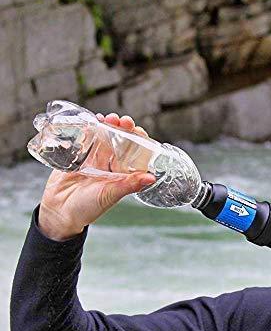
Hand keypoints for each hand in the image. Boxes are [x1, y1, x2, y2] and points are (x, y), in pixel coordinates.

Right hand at [39, 113, 155, 240]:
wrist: (58, 211)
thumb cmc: (87, 208)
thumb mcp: (110, 194)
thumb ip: (129, 185)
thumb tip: (152, 178)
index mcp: (121, 175)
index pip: (134, 154)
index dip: (138, 141)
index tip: (138, 130)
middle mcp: (109, 166)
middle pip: (120, 143)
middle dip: (123, 129)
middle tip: (123, 121)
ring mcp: (94, 160)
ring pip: (104, 139)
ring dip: (107, 127)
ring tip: (108, 118)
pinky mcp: (78, 157)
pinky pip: (85, 140)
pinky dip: (89, 130)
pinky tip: (92, 121)